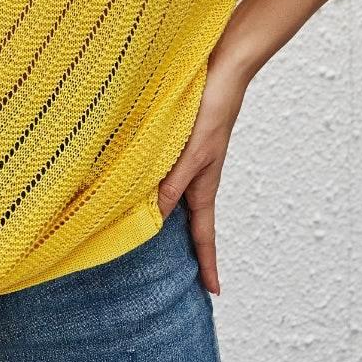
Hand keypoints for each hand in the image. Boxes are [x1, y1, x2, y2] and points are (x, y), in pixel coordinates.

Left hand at [155, 58, 249, 296]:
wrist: (223, 69)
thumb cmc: (211, 108)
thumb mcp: (192, 152)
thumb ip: (173, 183)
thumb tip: (158, 219)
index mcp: (203, 185)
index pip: (204, 235)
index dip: (207, 263)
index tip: (214, 293)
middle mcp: (196, 177)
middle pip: (188, 222)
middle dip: (187, 249)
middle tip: (181, 277)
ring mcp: (188, 160)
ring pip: (174, 198)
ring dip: (165, 218)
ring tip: (153, 240)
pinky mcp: (180, 142)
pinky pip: (165, 173)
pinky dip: (154, 187)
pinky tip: (138, 186)